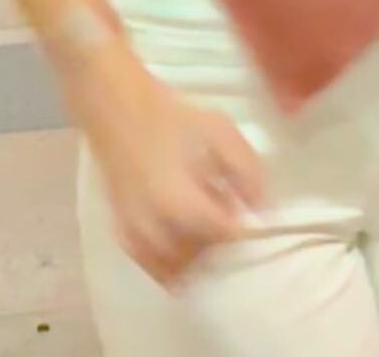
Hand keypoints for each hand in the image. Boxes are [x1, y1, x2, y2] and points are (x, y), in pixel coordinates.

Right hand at [66, 41, 266, 285]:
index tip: (251, 214)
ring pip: (177, 270)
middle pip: (202, 257)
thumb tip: (262, 206)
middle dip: (222, 243)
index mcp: (180, 201)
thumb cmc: (170, 115)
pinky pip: (154, 267)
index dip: (244, 228)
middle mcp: (155, 228)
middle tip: (229, 216)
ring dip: (199, 256)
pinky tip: (184, 241)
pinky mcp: (123, 235)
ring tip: (207, 225)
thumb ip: (246, 168)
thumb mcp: (218, 129)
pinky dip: (173, 264)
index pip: (224, 235)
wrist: (117, 108)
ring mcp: (135, 235)